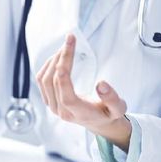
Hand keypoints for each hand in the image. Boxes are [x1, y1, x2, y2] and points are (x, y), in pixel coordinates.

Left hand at [36, 34, 131, 151]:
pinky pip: (41, 81)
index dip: (63, 71)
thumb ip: (112, 98)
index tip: (67, 49)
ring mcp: (53, 106)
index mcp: (78, 113)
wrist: (98, 122)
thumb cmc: (108, 113)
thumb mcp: (119, 108)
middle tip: (71, 39)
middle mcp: (62, 111)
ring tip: (66, 46)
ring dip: (54, 60)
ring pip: (44, 80)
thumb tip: (102, 84)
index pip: (66, 94)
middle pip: (53, 82)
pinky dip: (48, 66)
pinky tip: (58, 56)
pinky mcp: (48, 100)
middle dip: (61, 57)